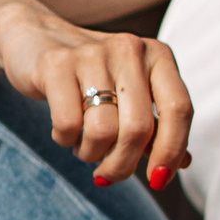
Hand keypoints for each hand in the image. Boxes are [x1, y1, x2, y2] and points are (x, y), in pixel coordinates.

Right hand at [0, 7, 193, 188]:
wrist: (36, 38)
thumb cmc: (92, 76)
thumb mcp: (130, 94)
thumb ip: (157, 127)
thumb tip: (182, 163)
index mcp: (158, 56)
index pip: (180, 109)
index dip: (172, 151)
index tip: (158, 181)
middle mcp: (130, 49)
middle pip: (140, 129)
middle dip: (122, 165)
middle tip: (106, 174)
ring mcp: (92, 54)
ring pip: (103, 131)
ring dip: (91, 154)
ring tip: (83, 145)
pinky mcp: (56, 64)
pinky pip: (68, 124)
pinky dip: (65, 140)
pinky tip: (64, 131)